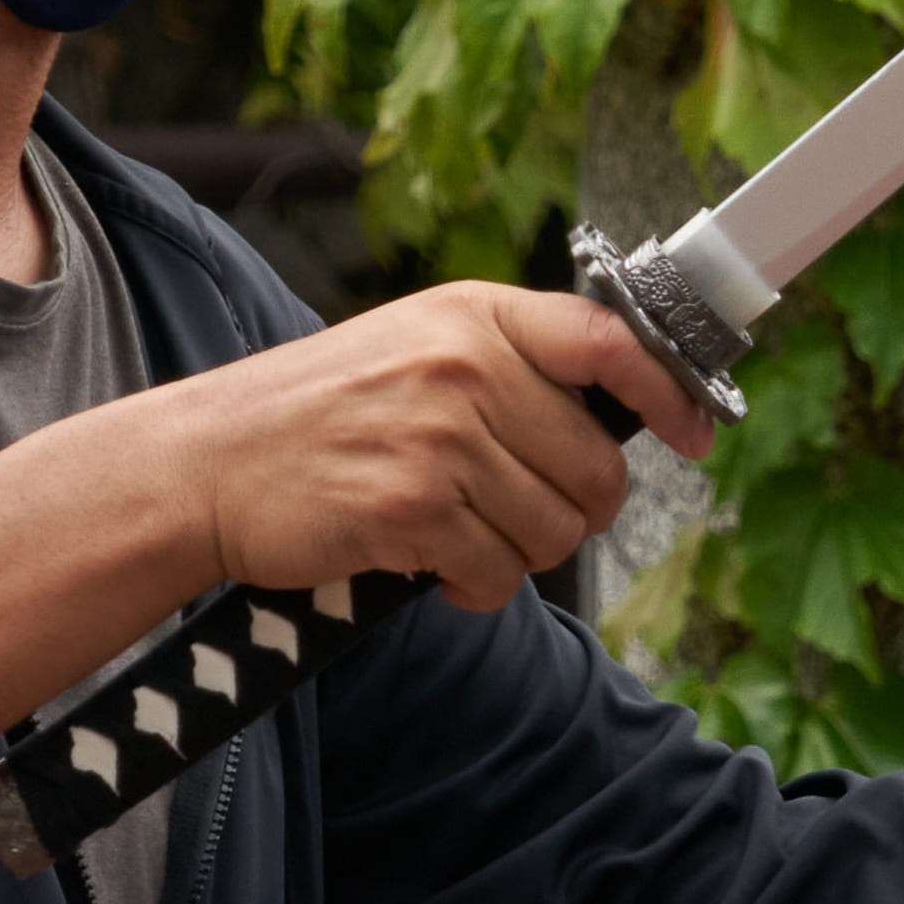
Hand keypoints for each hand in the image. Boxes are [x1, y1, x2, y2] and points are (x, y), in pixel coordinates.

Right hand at [107, 286, 718, 613]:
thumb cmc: (317, 413)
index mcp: (474, 316)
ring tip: (458, 532)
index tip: (697, 432)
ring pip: (558, 531)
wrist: (207, 464)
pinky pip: (499, 575)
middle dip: (574, 507)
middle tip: (516, 511)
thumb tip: (624, 410)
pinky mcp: (412, 511)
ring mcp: (440, 439)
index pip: (609, 342)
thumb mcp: (414, 346)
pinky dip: (475, 587)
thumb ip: (508, 362)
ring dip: (519, 552)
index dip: (669, 392)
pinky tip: (429, 562)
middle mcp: (465, 368)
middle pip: (599, 466)